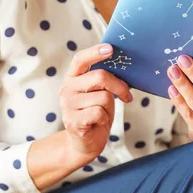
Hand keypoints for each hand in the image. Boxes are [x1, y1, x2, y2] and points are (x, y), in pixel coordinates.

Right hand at [60, 44, 132, 162]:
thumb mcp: (98, 93)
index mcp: (72, 78)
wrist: (83, 143)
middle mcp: (66, 89)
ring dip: (110, 108)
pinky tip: (97, 123)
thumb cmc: (95, 115)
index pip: (80, 59)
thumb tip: (123, 66)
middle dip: (119, 86)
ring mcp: (68, 106)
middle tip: (126, 95)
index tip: (111, 49)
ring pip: (103, 97)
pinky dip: (104, 119)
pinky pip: (99, 113)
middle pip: (100, 77)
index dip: (95, 52)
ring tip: (102, 114)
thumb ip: (103, 80)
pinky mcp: (74, 121)